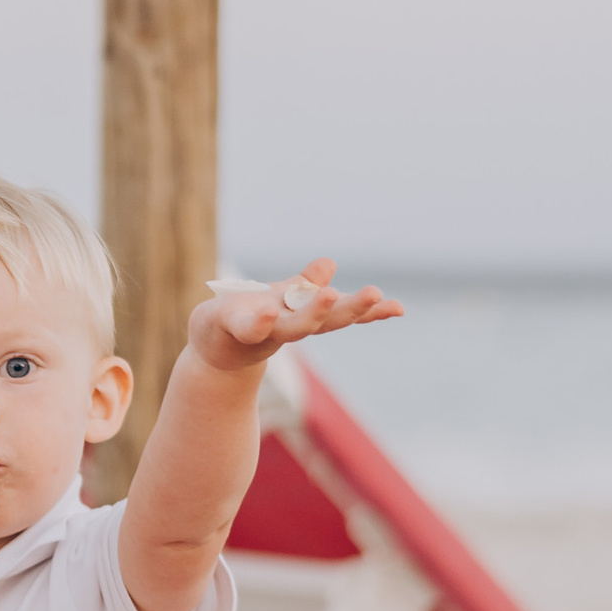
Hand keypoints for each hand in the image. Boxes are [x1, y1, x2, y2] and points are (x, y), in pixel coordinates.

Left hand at [189, 258, 401, 373]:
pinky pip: (250, 327)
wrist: (212, 346)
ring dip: (313, 313)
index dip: (370, 312)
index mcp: (305, 316)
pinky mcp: (236, 328)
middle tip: (376, 294)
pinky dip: (260, 322)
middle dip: (351, 309)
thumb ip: (304, 285)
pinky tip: (268, 313)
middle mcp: (291, 326)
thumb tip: (329, 264)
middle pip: (326, 321)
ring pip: (293, 326)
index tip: (399, 308)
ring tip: (332, 295)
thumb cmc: (249, 318)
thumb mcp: (279, 298)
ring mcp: (265, 331)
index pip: (342, 314)